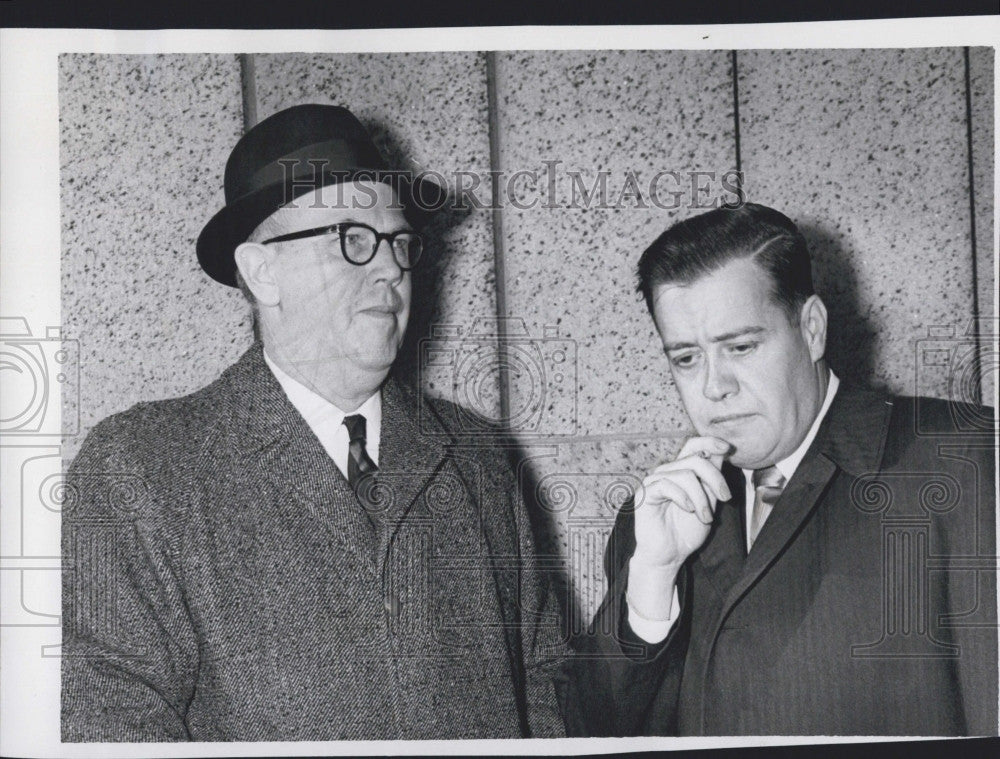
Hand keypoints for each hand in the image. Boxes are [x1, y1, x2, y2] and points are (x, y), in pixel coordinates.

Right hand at [631, 436, 732, 570]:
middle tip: (726, 499)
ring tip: (706, 518)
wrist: (670, 556)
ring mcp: (654, 481)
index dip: (710, 441)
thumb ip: (712, 478)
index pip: (693, 445)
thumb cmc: (687, 531)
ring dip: (702, 498)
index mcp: (681, 471)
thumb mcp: (708, 501)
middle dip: (716, 479)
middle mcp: (667, 472)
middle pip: (695, 459)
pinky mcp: (645, 494)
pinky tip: (688, 511)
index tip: (727, 448)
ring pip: (685, 474)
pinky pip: (667, 485)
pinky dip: (683, 498)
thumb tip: (721, 451)